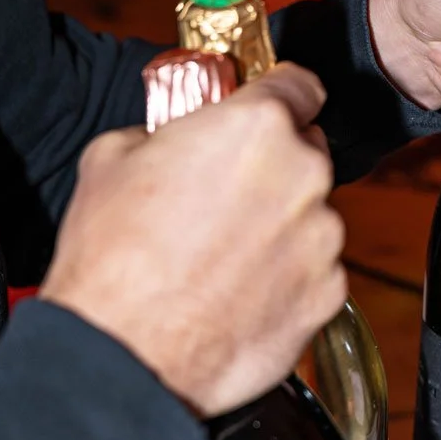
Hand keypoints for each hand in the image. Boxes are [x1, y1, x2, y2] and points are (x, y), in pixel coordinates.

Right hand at [39, 64, 346, 417]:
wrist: (125, 353)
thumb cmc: (115, 261)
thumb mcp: (112, 159)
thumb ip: (165, 134)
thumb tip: (174, 141)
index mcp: (257, 127)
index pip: (300, 87)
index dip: (282, 96)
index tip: (274, 107)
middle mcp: (304, 177)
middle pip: (306, 153)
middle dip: (273, 168)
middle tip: (223, 195)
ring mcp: (322, 240)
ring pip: (311, 217)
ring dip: (279, 227)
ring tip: (222, 256)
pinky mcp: (328, 295)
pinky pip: (314, 272)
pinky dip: (287, 279)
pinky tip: (239, 292)